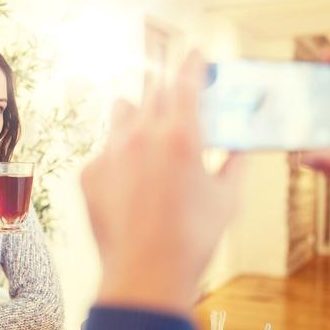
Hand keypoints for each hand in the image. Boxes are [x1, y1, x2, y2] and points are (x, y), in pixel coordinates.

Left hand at [80, 51, 241, 315]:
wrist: (145, 274)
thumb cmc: (193, 238)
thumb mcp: (227, 199)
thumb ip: (235, 164)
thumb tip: (240, 149)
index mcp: (180, 134)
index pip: (185, 80)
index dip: (193, 63)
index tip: (196, 55)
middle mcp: (140, 135)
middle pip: (152, 91)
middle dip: (168, 91)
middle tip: (178, 103)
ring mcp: (109, 152)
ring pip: (122, 111)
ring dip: (138, 114)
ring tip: (150, 137)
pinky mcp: (89, 173)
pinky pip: (105, 149)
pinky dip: (120, 155)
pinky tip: (130, 182)